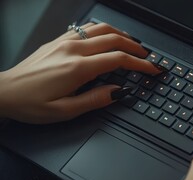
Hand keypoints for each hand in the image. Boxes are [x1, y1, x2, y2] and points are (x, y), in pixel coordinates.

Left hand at [0, 22, 160, 123]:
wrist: (3, 92)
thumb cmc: (31, 103)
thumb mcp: (65, 111)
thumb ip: (95, 100)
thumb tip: (119, 92)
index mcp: (77, 68)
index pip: (118, 60)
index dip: (140, 64)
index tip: (152, 69)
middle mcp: (73, 49)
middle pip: (114, 40)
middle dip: (136, 49)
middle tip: (148, 58)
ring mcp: (65, 42)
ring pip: (101, 29)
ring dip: (122, 35)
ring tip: (134, 45)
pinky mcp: (58, 40)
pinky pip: (87, 28)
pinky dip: (104, 31)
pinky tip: (108, 37)